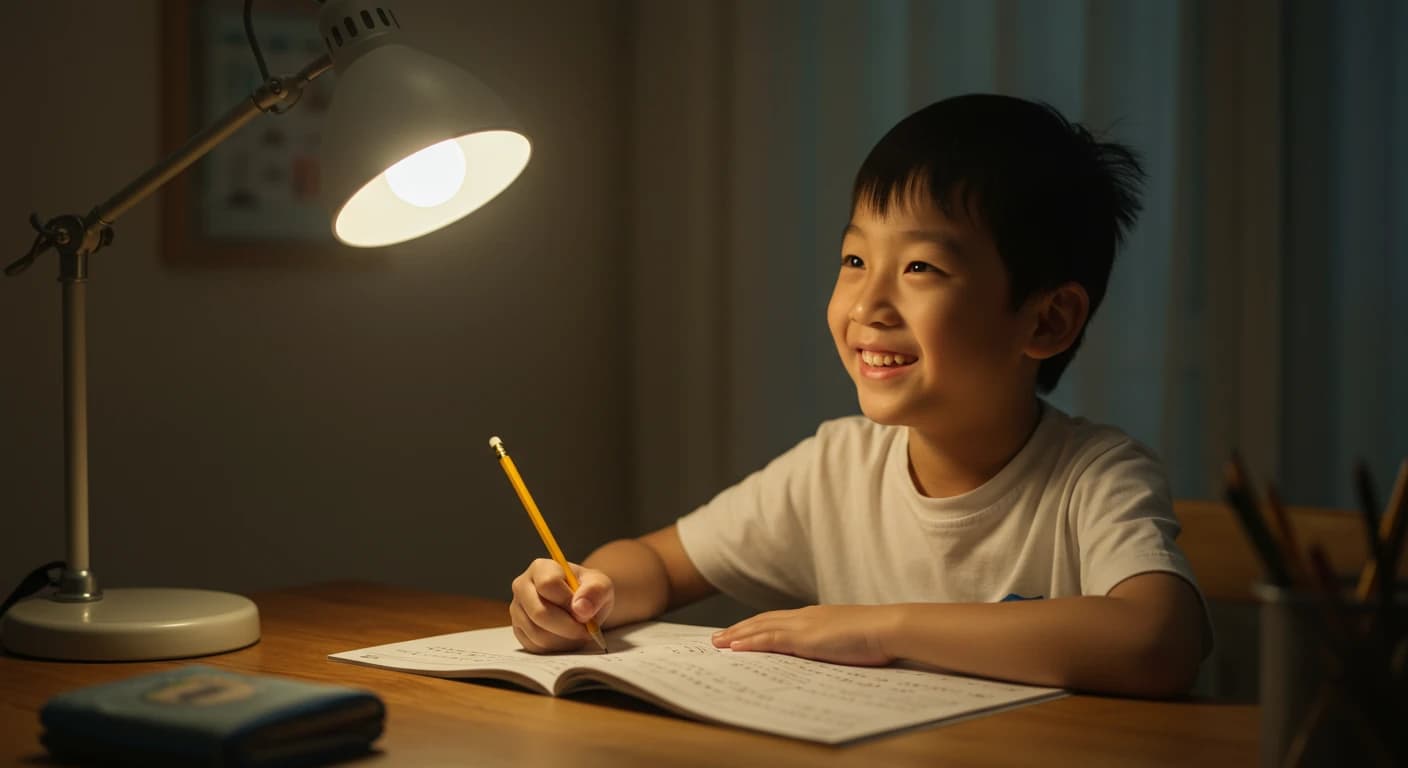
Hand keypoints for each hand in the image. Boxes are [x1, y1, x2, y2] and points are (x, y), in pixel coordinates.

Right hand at [509, 558, 613, 652]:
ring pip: (537, 633)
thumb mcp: (601, 585)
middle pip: (539, 612)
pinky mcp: (518, 630)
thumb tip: (581, 609)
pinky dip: (556, 648)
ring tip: (578, 633)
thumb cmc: (589, 591)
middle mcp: (522, 586)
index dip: (568, 602)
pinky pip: (535, 646)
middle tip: (586, 631)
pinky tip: (566, 638)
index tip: (585, 612)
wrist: (581, 605)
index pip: (548, 584)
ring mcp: (517, 609)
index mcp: (540, 568)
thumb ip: (595, 592)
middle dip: (567, 627)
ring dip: (563, 639)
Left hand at [711, 605, 895, 665]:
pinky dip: (749, 643)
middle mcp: (806, 616)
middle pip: (764, 621)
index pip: (779, 620)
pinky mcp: (804, 638)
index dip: (757, 625)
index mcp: (817, 616)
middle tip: (717, 637)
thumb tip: (830, 650)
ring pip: (761, 628)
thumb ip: (835, 641)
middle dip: (739, 629)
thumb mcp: (850, 637)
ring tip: (717, 643)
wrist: (889, 628)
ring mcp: (804, 625)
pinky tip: (735, 648)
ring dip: (737, 635)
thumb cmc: (878, 636)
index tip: (741, 631)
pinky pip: (769, 640)